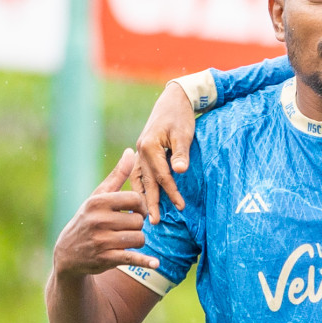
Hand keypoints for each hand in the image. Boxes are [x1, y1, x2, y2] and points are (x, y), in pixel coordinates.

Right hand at [52, 150, 159, 277]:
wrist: (68, 252)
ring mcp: (101, 240)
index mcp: (98, 202)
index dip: (140, 205)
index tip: (134, 211)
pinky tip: (156, 264)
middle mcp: (98, 220)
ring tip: (126, 239)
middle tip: (127, 228)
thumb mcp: (99, 196)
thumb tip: (132, 151)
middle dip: (137, 225)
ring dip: (137, 241)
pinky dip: (145, 261)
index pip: (134, 199)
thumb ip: (118, 175)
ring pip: (139, 238)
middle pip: (139, 221)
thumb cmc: (88, 218)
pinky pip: (132, 258)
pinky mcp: (106, 258)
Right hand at [132, 82, 196, 220]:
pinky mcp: (142, 152)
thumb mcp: (184, 134)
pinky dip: (139, 186)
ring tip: (143, 214)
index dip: (172, 193)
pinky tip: (141, 196)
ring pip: (138, 179)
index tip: (181, 207)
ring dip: (141, 197)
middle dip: (150, 203)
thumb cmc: (180, 116)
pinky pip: (138, 173)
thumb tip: (180, 171)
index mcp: (150, 147)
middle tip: (153, 222)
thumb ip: (181, 153)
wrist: (173, 100)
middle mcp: (141, 151)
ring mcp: (139, 152)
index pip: (162, 176)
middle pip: (146, 182)